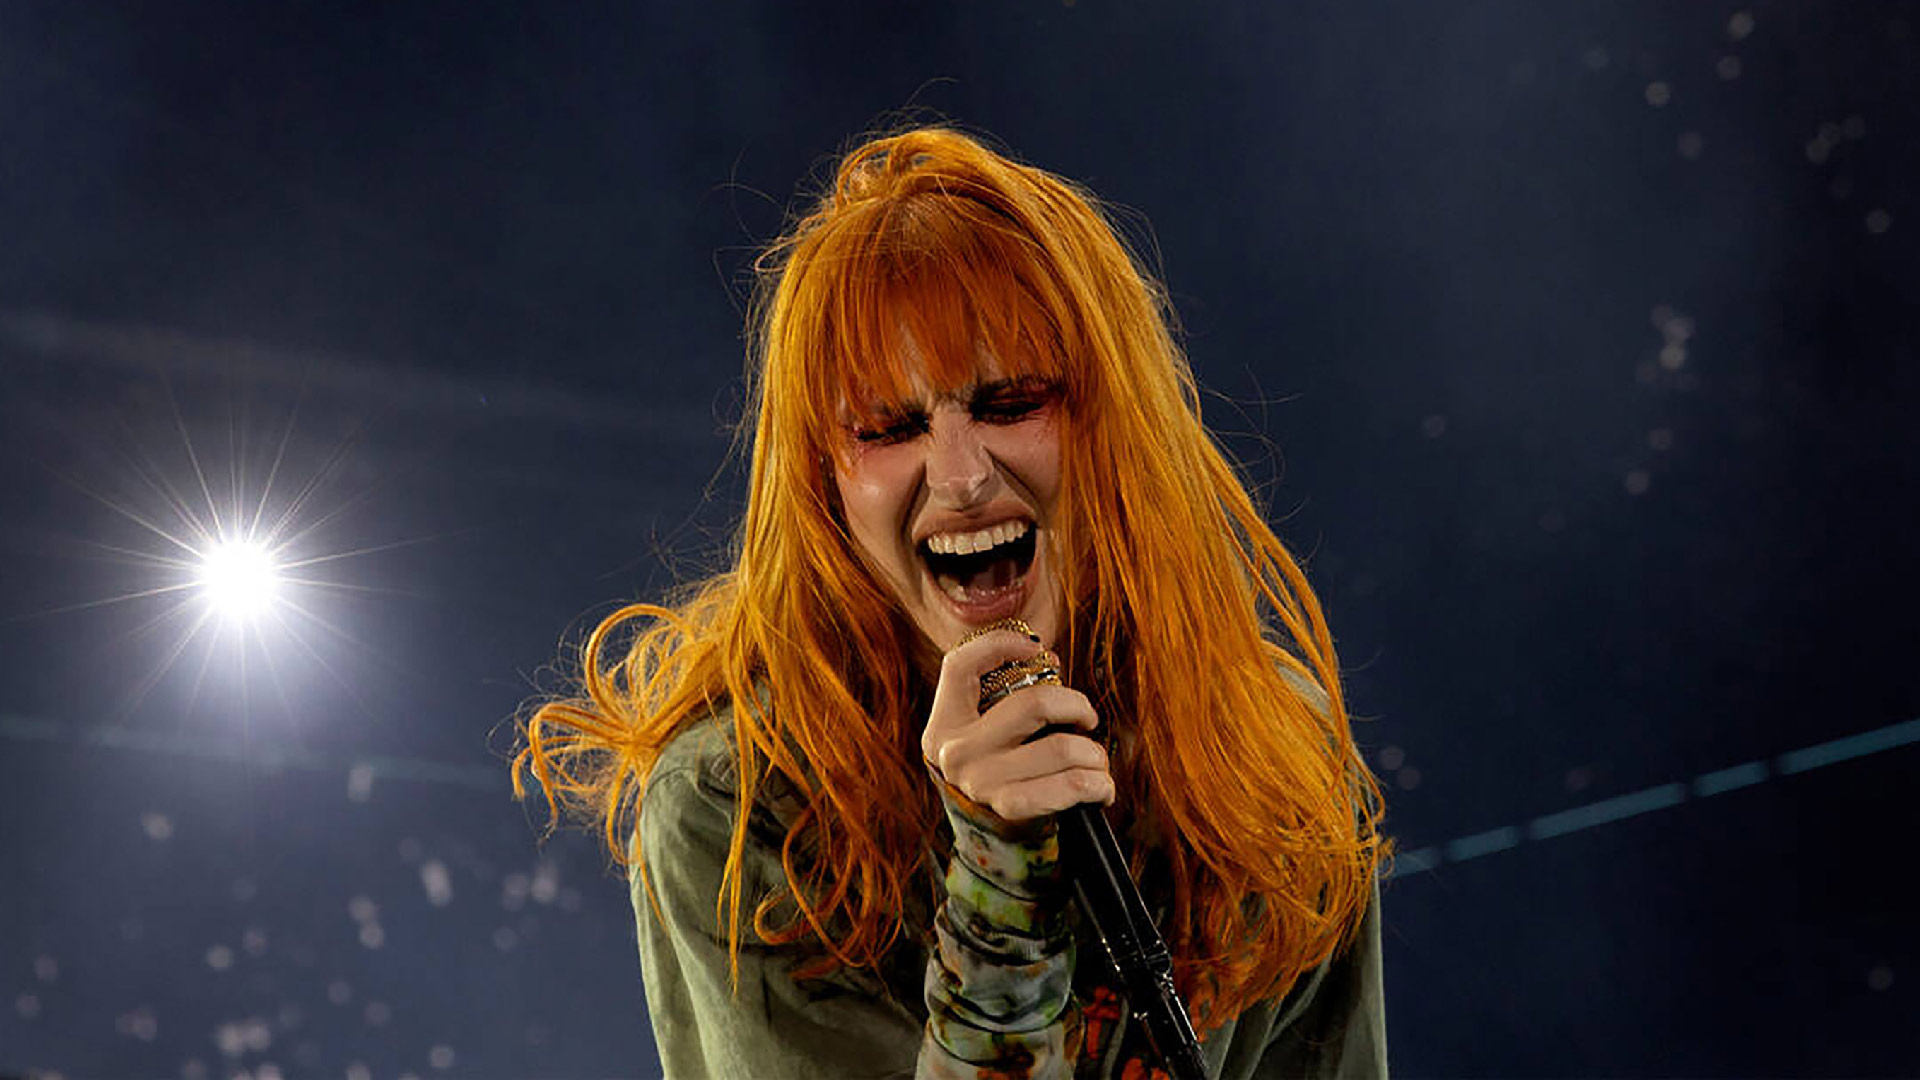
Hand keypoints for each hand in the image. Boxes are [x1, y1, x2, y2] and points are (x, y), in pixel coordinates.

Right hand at [920, 625, 1113, 824]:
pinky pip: (1072, 786)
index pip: (960, 666)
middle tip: (1087, 719)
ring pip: (1063, 746)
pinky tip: (1101, 785)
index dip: (999, 644)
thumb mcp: (985, 728)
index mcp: (945, 723)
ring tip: (1095, 760)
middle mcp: (957, 751)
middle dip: (1077, 707)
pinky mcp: (1011, 807)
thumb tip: (1047, 660)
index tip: (1035, 648)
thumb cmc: (999, 766)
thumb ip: (1006, 690)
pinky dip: (1099, 783)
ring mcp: (982, 781)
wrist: (991, 834)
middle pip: (1034, 704)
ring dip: (1094, 753)